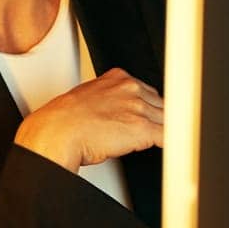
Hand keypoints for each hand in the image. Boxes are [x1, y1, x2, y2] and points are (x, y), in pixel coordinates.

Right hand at [13, 67, 162, 171]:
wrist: (58, 132)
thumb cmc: (66, 120)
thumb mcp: (90, 96)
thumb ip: (110, 98)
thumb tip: (118, 111)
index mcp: (118, 78)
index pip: (148, 92)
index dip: (149, 107)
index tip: (149, 116)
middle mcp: (130, 89)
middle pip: (161, 105)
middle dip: (156, 119)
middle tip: (148, 131)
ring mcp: (137, 108)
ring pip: (167, 120)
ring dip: (161, 132)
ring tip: (152, 143)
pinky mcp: (142, 129)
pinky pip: (169, 136)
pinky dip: (170, 144)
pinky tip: (165, 149)